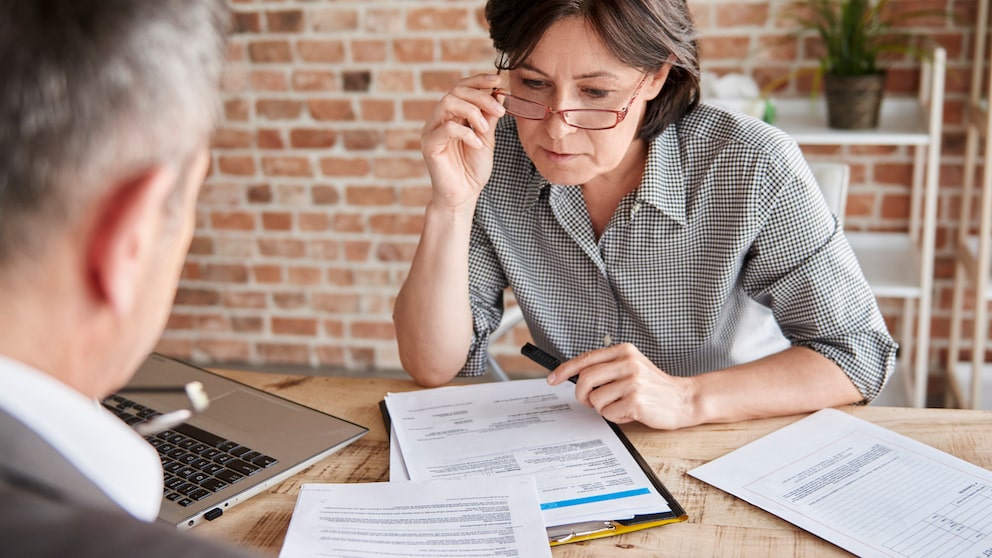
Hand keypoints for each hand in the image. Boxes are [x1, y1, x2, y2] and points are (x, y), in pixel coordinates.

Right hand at [420, 73, 505, 210]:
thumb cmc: (473, 169)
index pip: (462, 87)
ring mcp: (431, 130)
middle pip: (456, 91)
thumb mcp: (487, 138)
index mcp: (452, 115)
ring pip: (448, 103)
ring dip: (472, 112)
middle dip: (481, 97)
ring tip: (486, 129)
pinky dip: (466, 133)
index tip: (498, 80)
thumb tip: (498, 93)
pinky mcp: (429, 145)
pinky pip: (447, 128)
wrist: (464, 195)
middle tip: (500, 110)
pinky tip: (477, 144)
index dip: (479, 80)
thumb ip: (489, 117)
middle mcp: (439, 119)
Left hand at [547, 343, 694, 429]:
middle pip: (585, 379)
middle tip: (589, 401)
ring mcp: (632, 382)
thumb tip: (575, 375)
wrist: (684, 399)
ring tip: (619, 405)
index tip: (551, 379)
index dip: (564, 370)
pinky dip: (615, 416)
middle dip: (582, 394)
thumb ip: (607, 367)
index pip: (585, 358)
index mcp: (624, 351)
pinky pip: (608, 413)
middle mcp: (627, 363)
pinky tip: (630, 411)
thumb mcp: (631, 367)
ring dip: (603, 408)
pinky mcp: (635, 401)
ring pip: (595, 399)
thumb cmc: (653, 386)